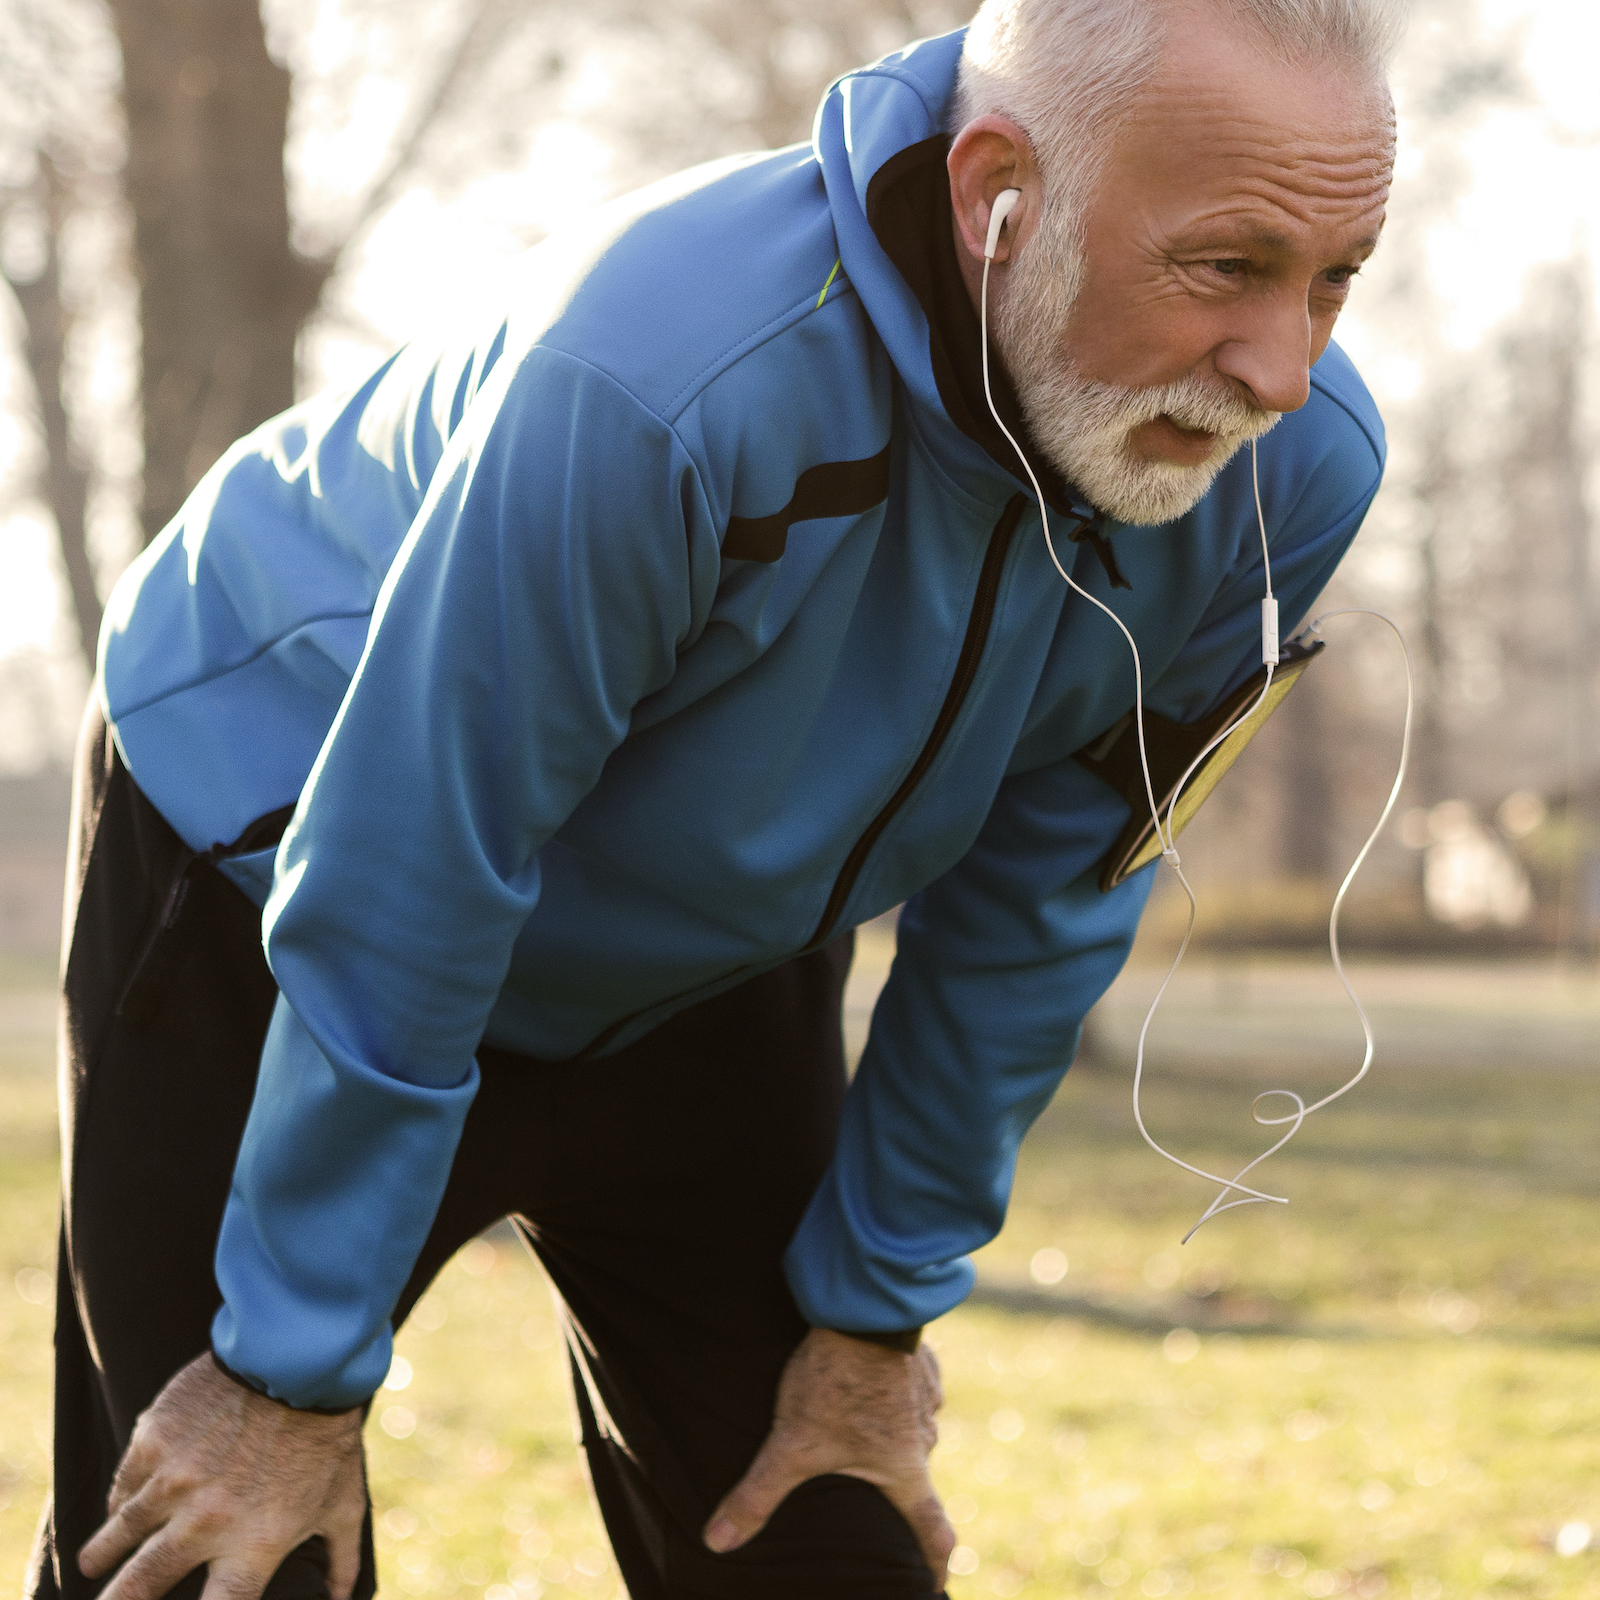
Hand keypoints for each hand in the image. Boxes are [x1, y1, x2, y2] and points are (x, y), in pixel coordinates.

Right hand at [77, 1353, 367, 1599]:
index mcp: (254, 1545)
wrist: (302, 1360)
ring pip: (119, 1535)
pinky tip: (118, 1507)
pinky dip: (121, 1498)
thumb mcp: (345, 1501)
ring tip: (91, 1564)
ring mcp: (174, 1481)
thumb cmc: (327, 1436)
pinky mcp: (154, 1441)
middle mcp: (206, 1522)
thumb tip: (342, 1597)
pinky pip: (125, 1483)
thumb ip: (342, 1556)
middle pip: (141, 1587)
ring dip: (103, 1553)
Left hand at [702, 1328, 954, 1585]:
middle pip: (917, 1478)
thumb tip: (717, 1543)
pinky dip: (893, 1397)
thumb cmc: (835, 1381)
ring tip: (861, 1435)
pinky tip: (865, 1388)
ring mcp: (927, 1397)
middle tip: (872, 1500)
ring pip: (914, 1431)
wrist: (860, 1308)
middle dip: (897, 1492)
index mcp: (904, 1469)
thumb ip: (757, 1495)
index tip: (931, 1584)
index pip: (933, 1531)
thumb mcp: (792, 1443)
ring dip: (894, 1437)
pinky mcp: (920, 1364)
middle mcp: (925, 1437)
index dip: (934, 1562)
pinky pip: (911, 1392)